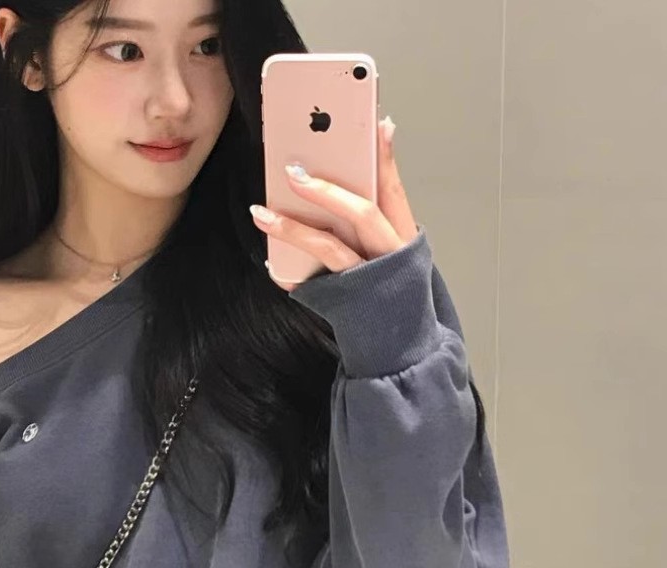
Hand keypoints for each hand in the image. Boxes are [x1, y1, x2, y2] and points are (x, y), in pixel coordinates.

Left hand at [250, 117, 419, 292]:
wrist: (399, 347)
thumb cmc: (388, 293)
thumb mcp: (389, 252)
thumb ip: (374, 219)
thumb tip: (339, 180)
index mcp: (404, 238)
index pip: (395, 191)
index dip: (386, 157)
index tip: (377, 122)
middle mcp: (391, 256)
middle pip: (363, 214)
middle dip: (327, 190)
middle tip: (294, 169)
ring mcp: (369, 280)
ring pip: (331, 247)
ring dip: (293, 227)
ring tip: (262, 212)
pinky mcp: (348, 302)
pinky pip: (315, 282)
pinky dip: (289, 272)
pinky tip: (270, 261)